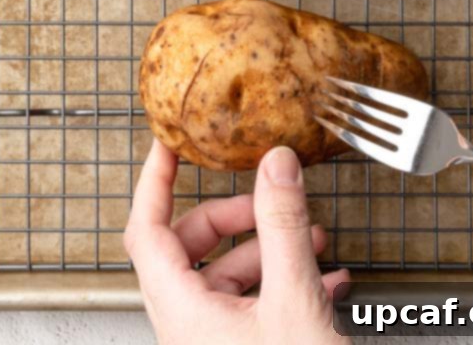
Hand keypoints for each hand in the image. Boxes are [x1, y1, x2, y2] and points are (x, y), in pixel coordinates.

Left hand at [124, 139, 349, 344]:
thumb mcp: (293, 301)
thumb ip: (282, 225)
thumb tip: (275, 164)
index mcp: (182, 312)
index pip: (146, 230)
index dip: (154, 181)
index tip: (168, 146)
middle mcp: (190, 329)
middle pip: (190, 248)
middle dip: (234, 216)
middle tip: (269, 199)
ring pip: (227, 276)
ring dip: (269, 249)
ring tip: (312, 237)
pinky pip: (254, 305)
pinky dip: (284, 282)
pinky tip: (326, 278)